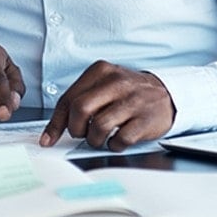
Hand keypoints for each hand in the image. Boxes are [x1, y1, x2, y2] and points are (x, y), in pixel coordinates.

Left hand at [39, 62, 175, 150]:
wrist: (167, 93)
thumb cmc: (128, 93)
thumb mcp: (104, 86)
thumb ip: (81, 101)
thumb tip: (54, 129)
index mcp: (100, 71)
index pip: (68, 98)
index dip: (55, 123)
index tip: (48, 139)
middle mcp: (116, 82)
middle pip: (80, 109)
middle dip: (75, 129)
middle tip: (81, 134)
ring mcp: (133, 100)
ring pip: (99, 126)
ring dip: (95, 139)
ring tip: (100, 138)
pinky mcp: (145, 119)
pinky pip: (120, 139)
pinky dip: (114, 145)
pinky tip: (117, 140)